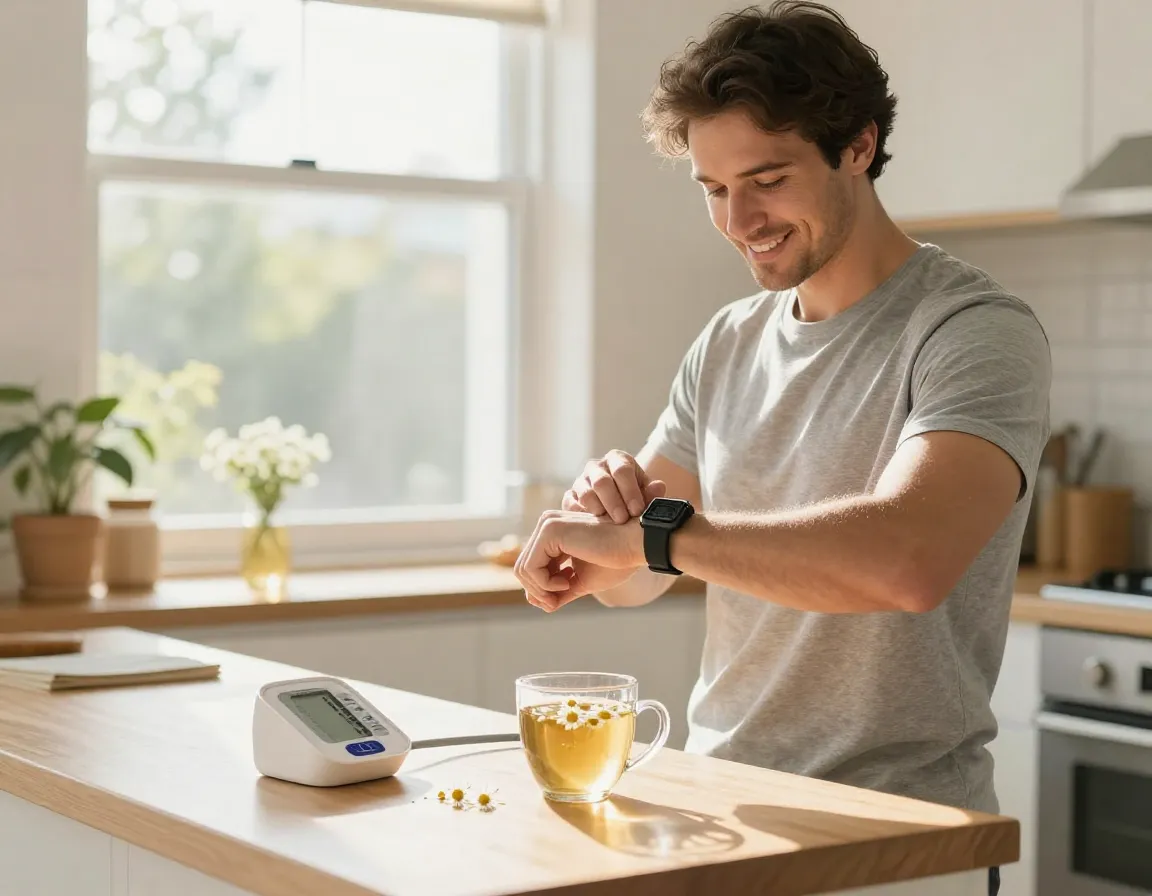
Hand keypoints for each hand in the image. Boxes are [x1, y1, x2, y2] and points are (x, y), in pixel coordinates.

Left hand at [514, 510, 644, 611]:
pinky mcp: (550, 530)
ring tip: (567, 589)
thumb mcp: (581, 580)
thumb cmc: (616, 560)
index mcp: (554, 533)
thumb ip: (559, 591)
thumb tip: (538, 604)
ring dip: (542, 590)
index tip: (558, 600)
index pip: (531, 566)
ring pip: (523, 569)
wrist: (636, 544)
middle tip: (557, 602)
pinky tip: (568, 582)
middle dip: (538, 592)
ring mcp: (547, 524)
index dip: (540, 590)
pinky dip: (545, 583)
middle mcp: (547, 524)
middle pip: (523, 568)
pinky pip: (531, 568)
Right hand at [564, 450, 666, 523]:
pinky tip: (592, 527)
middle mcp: (597, 467)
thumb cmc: (636, 499)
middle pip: (601, 481)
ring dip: (598, 510)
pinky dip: (581, 517)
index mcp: (618, 460)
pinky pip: (571, 505)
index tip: (637, 510)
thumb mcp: (647, 494)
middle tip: (622, 520)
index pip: (622, 469)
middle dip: (613, 502)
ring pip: (585, 493)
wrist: (619, 510)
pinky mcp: (570, 496)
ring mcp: (581, 480)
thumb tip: (658, 487)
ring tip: (609, 525)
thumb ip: (652, 493)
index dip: (630, 490)